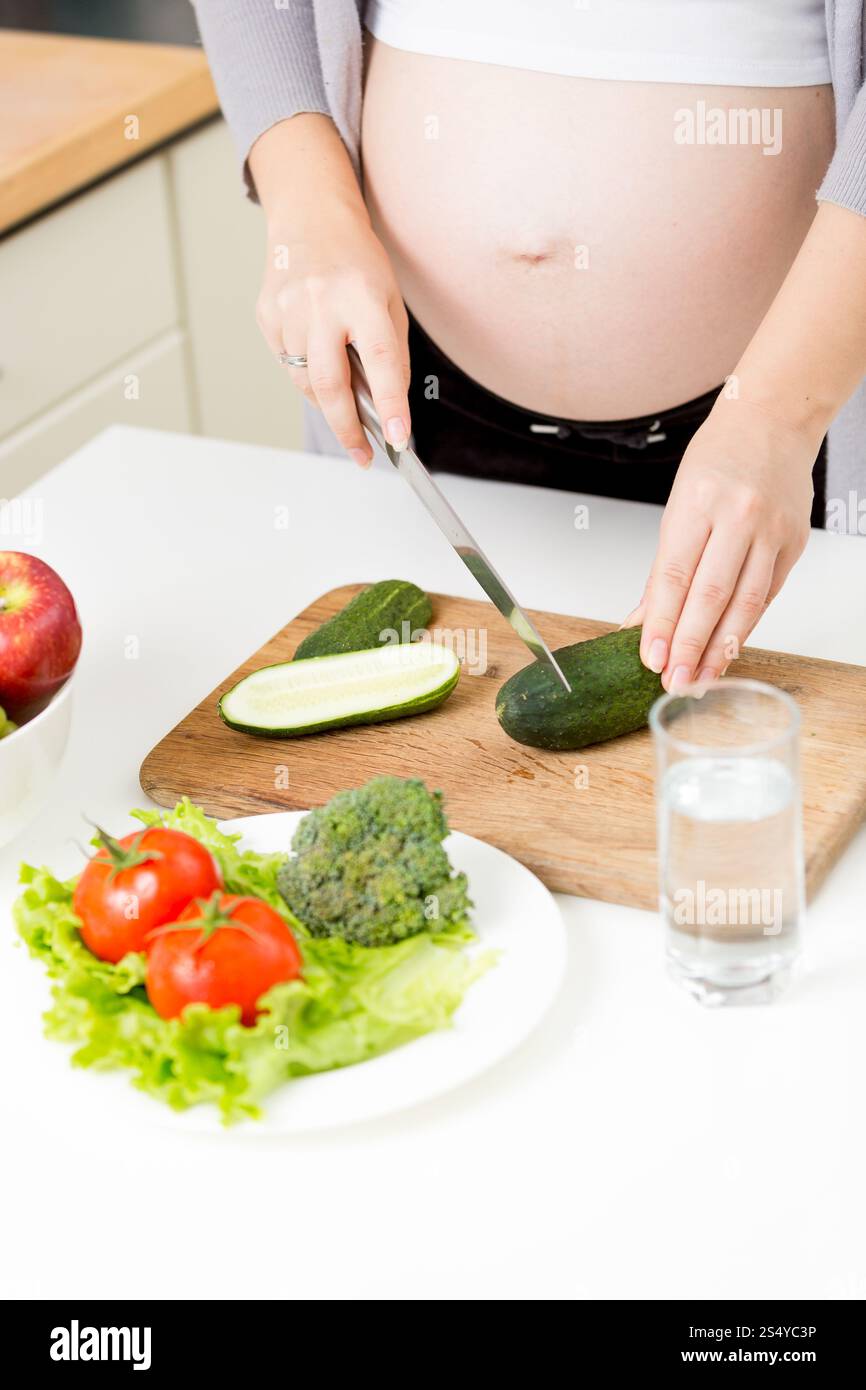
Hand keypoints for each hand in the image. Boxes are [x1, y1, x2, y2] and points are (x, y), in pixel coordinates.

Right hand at [256, 204, 409, 466]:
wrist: (310, 219)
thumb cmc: (357, 262)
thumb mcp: (390, 301)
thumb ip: (391, 354)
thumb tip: (388, 408)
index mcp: (362, 297)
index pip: (381, 361)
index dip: (390, 405)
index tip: (397, 440)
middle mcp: (321, 304)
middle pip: (330, 385)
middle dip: (347, 429)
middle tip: (363, 455)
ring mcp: (287, 310)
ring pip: (306, 381)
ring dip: (328, 402)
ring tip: (344, 401)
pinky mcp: (266, 316)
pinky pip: (288, 364)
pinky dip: (307, 374)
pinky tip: (317, 356)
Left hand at [624, 395, 818, 689]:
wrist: (773, 421)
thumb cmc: (718, 460)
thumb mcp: (678, 506)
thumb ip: (664, 570)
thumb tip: (641, 621)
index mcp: (698, 504)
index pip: (675, 576)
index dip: (662, 623)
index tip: (650, 657)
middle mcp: (738, 517)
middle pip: (710, 594)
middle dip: (690, 645)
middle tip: (674, 681)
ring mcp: (772, 530)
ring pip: (746, 601)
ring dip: (721, 646)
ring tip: (702, 677)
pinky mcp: (794, 541)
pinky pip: (768, 593)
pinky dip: (746, 625)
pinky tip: (729, 648)